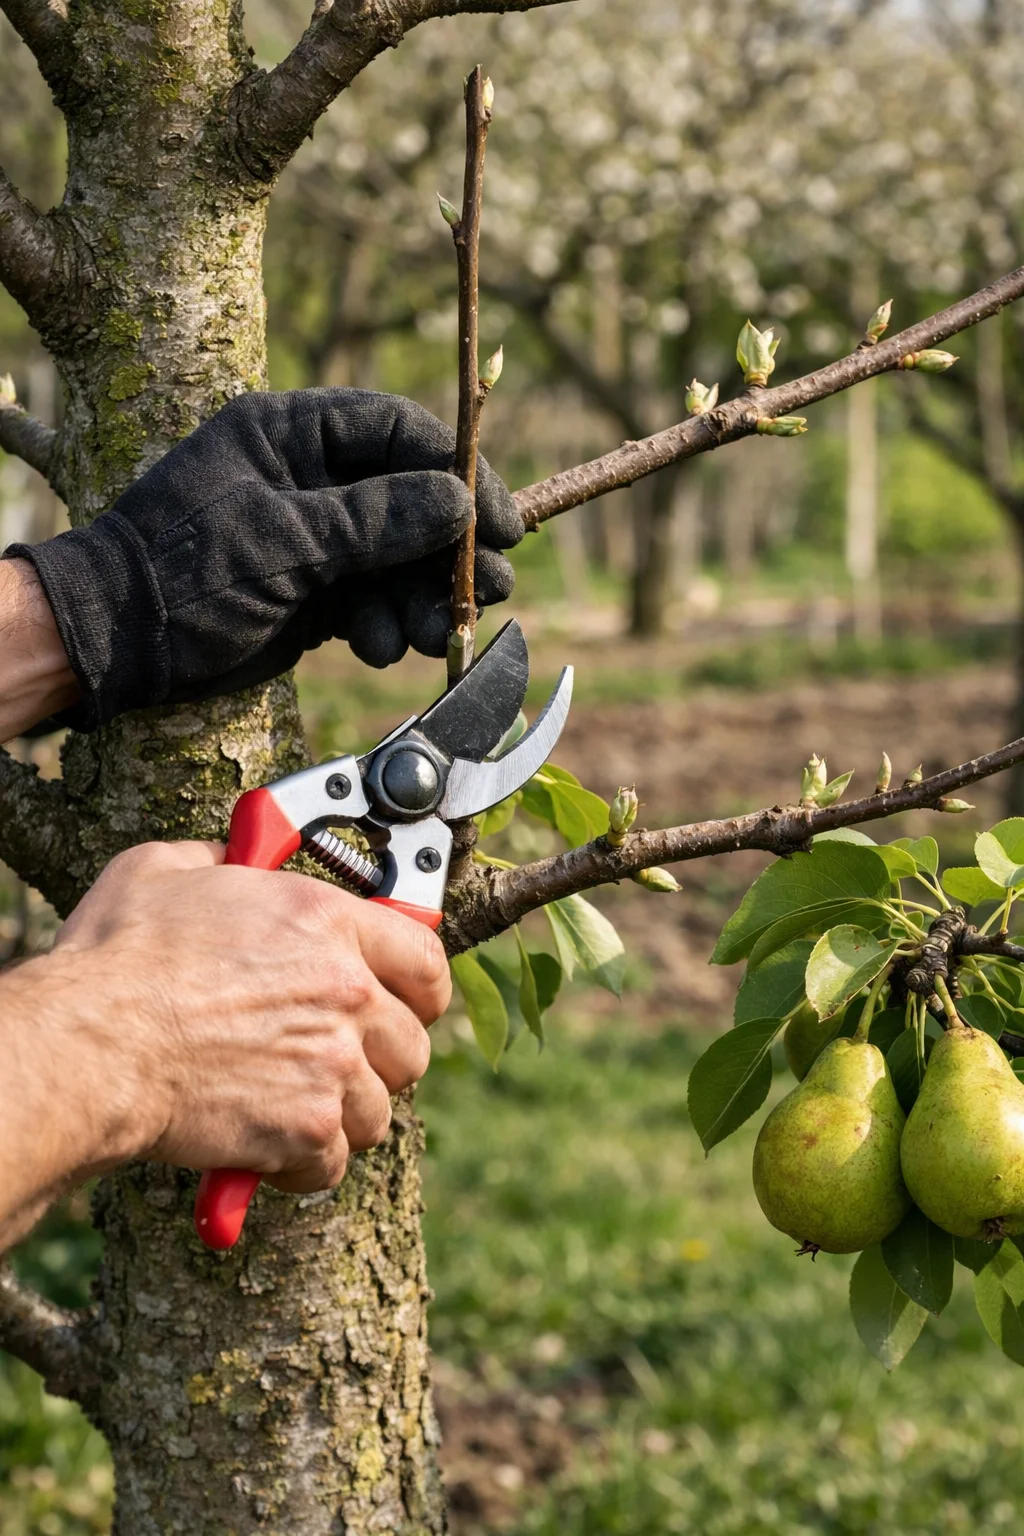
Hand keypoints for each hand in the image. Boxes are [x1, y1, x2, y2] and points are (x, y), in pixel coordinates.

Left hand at [2, 389, 523, 729]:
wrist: (118, 645)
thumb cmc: (182, 572)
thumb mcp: (282, 540)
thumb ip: (374, 522)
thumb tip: (458, 503)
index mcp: (290, 433)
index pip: (398, 432)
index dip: (459, 472)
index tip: (501, 523)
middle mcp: (309, 478)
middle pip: (411, 499)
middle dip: (451, 550)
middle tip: (488, 591)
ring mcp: (313, 538)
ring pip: (399, 559)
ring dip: (424, 599)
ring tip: (435, 635)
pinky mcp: (313, 593)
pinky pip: (374, 601)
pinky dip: (388, 626)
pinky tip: (381, 648)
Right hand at [50, 841, 447, 1189]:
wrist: (89, 1045)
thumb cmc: (118, 958)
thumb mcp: (167, 871)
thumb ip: (223, 861)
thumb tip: (237, 857)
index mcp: (325, 922)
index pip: (426, 959)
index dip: (421, 988)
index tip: (410, 1002)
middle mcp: (345, 992)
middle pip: (413, 1046)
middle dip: (378, 1060)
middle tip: (334, 1061)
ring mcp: (332, 1064)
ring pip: (377, 1112)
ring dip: (340, 1115)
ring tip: (291, 1104)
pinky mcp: (306, 1130)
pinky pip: (332, 1165)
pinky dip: (303, 1166)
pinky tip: (266, 1147)